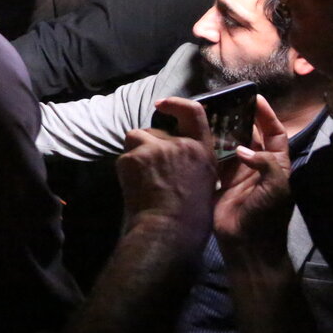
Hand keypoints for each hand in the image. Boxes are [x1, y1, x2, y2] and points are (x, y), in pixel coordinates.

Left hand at [116, 97, 216, 249]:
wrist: (168, 229)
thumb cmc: (191, 214)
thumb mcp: (206, 180)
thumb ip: (193, 159)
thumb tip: (177, 149)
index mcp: (201, 150)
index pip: (194, 112)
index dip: (176, 104)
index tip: (163, 104)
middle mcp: (179, 144)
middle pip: (154, 131)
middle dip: (150, 144)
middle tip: (153, 169)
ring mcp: (154, 148)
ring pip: (136, 138)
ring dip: (137, 151)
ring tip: (144, 175)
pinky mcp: (133, 157)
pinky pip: (125, 155)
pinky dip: (127, 167)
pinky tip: (136, 184)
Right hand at [214, 96, 292, 251]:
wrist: (247, 247)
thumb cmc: (267, 217)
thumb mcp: (276, 188)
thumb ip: (265, 163)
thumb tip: (241, 148)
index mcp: (277, 165)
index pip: (275, 134)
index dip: (267, 116)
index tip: (255, 98)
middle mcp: (256, 166)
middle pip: (249, 136)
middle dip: (239, 119)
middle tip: (223, 102)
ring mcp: (237, 174)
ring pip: (228, 145)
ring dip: (219, 131)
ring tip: (206, 114)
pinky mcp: (219, 182)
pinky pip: (213, 160)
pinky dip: (206, 149)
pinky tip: (195, 136)